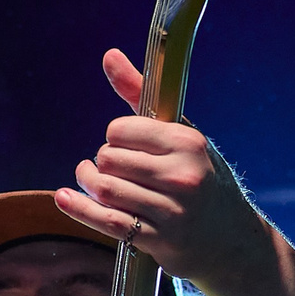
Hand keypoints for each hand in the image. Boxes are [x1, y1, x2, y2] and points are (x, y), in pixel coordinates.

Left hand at [54, 47, 269, 294]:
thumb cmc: (199, 177)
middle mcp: (182, 175)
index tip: (125, 145)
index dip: (114, 137)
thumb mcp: (179, 134)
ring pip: (104, 189)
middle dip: (101, 162)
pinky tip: (65, 198)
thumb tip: (109, 55)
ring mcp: (171, 211)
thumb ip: (140, 94)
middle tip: (110, 168)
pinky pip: (107, 221)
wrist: (230, 238)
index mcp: (187, 142)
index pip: (120, 130)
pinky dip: (79, 208)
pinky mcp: (158, 240)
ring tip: (90, 181)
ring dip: (88, 184)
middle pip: (108, 159)